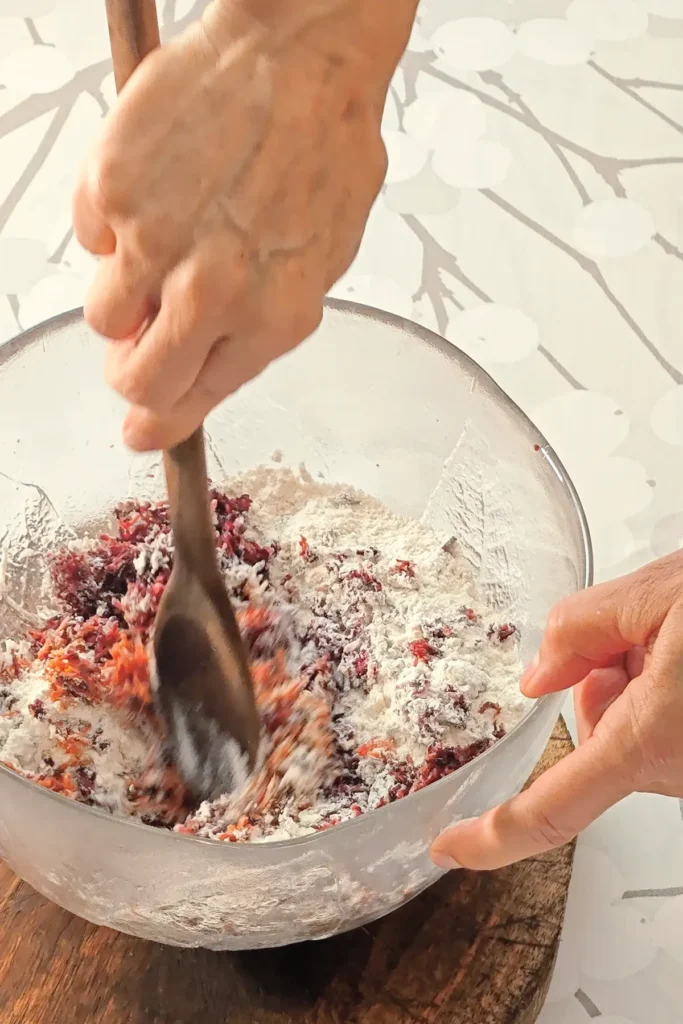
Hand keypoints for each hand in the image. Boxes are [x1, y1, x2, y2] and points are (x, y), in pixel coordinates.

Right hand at [73, 0, 416, 449]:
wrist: (302, 55)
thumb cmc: (324, 149)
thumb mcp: (319, 259)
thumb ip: (259, 321)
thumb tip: (207, 360)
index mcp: (271, 320)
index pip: (193, 402)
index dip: (159, 424)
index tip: (141, 433)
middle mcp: (210, 296)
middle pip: (137, 378)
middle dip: (130, 373)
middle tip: (133, 351)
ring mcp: (155, 243)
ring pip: (103, 317)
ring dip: (120, 297)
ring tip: (155, 250)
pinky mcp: (114, 191)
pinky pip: (88, 237)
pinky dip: (111, 224)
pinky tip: (154, 190)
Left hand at [431, 551, 682, 870]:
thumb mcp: (660, 592)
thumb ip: (578, 631)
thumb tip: (536, 675)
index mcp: (649, 739)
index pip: (550, 810)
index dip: (492, 837)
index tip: (450, 847)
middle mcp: (676, 770)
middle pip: (591, 732)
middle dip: (600, 677)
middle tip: (647, 630)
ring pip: (627, 726)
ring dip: (636, 677)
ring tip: (680, 637)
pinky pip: (660, 731)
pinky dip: (661, 691)